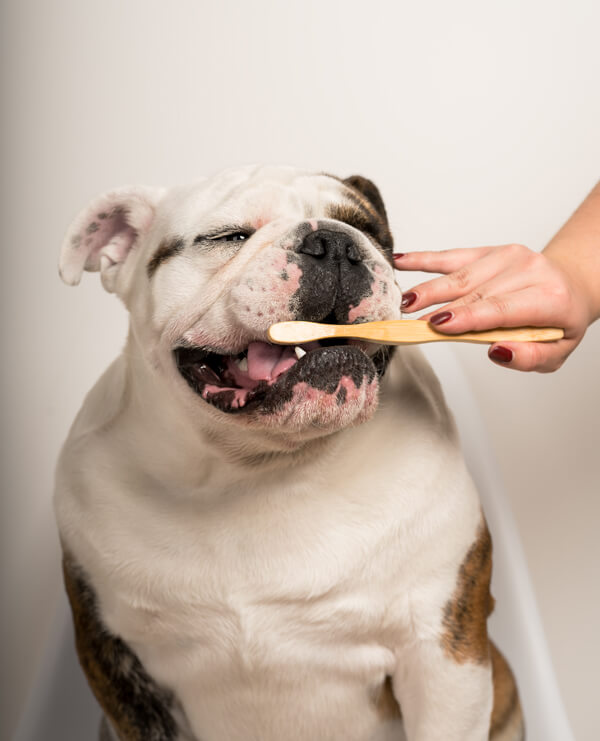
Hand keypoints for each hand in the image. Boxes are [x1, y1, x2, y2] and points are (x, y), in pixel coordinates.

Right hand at [394, 244, 593, 371]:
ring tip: (404, 302)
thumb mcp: (558, 350)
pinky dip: (424, 259)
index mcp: (550, 296)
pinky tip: (401, 262)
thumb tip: (498, 351)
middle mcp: (529, 269)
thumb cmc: (558, 321)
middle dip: (440, 308)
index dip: (469, 316)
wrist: (568, 284)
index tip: (440, 325)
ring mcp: (508, 255)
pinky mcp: (489, 251)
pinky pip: (452, 256)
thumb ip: (531, 357)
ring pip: (460, 275)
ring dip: (429, 289)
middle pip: (476, 292)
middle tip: (412, 324)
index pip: (502, 308)